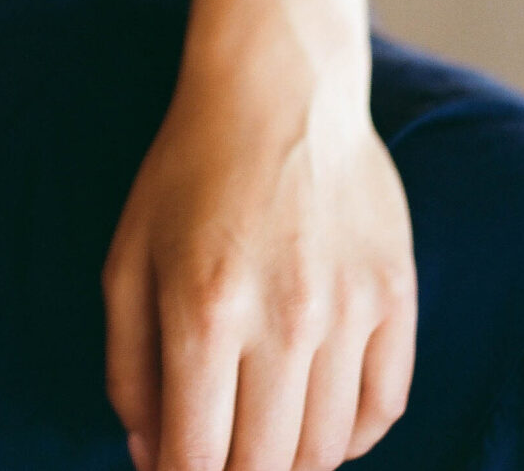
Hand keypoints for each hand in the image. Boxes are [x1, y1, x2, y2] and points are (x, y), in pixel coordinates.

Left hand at [103, 56, 416, 470]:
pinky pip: (383, 410)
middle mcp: (284, 321)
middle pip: (267, 466)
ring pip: (327, 451)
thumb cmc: (185, 174)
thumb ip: (128, 366)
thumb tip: (146, 454)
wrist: (277, 90)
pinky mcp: (396, 297)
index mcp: (203, 312)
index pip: (197, 459)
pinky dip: (347, 437)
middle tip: (211, 458)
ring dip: (288, 464)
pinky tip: (309, 419)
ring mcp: (350, 312)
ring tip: (255, 442)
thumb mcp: (127, 260)